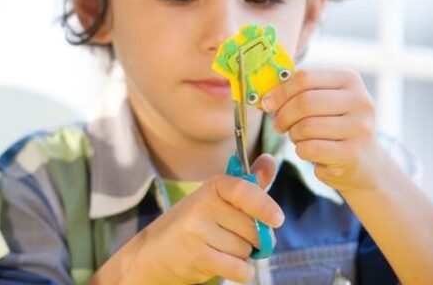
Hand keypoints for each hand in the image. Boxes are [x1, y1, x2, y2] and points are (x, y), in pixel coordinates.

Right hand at [120, 157, 282, 283]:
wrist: (155, 251)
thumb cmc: (195, 224)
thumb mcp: (218, 200)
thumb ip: (248, 184)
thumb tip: (270, 159)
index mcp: (212, 186)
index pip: (243, 190)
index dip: (264, 205)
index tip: (277, 219)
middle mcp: (202, 204)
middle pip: (254, 229)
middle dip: (253, 239)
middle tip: (232, 237)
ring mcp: (197, 229)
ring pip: (246, 250)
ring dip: (241, 256)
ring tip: (219, 248)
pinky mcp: (197, 255)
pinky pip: (239, 269)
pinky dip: (241, 272)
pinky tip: (225, 265)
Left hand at [261, 68, 386, 193]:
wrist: (364, 163)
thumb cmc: (332, 126)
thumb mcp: (322, 101)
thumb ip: (297, 92)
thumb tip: (265, 97)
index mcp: (350, 80)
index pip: (305, 77)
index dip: (280, 91)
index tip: (267, 104)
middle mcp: (361, 101)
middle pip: (304, 102)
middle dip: (283, 116)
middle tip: (278, 126)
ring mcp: (360, 128)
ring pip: (306, 127)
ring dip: (293, 135)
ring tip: (299, 138)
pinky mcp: (353, 154)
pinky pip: (310, 149)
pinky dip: (301, 151)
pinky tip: (310, 152)